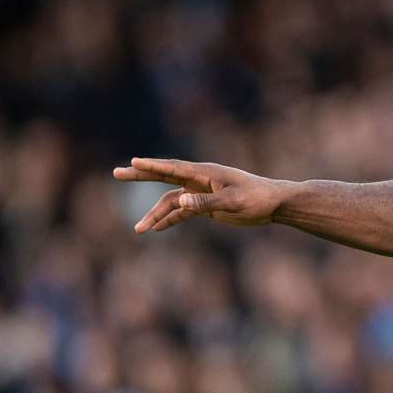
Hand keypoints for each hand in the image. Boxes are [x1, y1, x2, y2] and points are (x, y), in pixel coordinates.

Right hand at [112, 158, 288, 233]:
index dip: (152, 165)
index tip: (132, 162)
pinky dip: (170, 219)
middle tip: (117, 173)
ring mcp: (201, 192)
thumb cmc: (257, 199)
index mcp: (205, 173)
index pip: (173, 168)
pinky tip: (157, 229)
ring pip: (171, 200)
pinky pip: (183, 211)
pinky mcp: (206, 205)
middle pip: (164, 176)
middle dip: (141, 176)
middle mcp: (200, 179)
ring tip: (138, 230)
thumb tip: (180, 201)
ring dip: (155, 214)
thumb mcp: (232, 203)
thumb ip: (206, 202)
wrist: (275, 204)